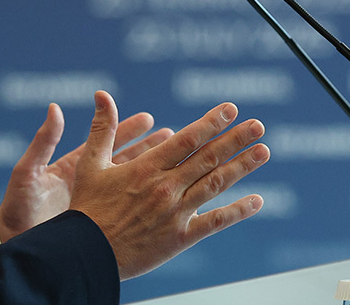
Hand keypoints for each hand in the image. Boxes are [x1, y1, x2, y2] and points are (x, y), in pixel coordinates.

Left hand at [0, 102, 172, 241]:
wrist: (14, 246)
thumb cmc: (17, 210)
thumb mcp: (29, 173)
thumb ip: (43, 142)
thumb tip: (55, 108)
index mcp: (74, 167)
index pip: (106, 144)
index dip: (127, 130)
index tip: (149, 118)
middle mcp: (89, 183)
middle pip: (125, 161)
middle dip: (149, 148)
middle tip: (173, 136)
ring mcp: (96, 204)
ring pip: (131, 185)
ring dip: (153, 173)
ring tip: (179, 162)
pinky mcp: (100, 223)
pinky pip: (128, 213)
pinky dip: (147, 205)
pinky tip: (168, 201)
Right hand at [69, 91, 269, 279]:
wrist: (85, 255)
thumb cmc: (87, 208)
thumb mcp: (90, 164)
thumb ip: (102, 128)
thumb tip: (101, 94)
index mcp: (147, 168)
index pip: (187, 140)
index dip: (211, 123)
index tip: (231, 110)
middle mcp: (165, 188)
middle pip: (207, 158)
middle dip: (235, 140)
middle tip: (258, 125)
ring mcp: (175, 213)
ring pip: (215, 185)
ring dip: (242, 167)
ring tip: (263, 151)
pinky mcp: (180, 238)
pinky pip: (214, 222)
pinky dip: (237, 211)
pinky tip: (257, 200)